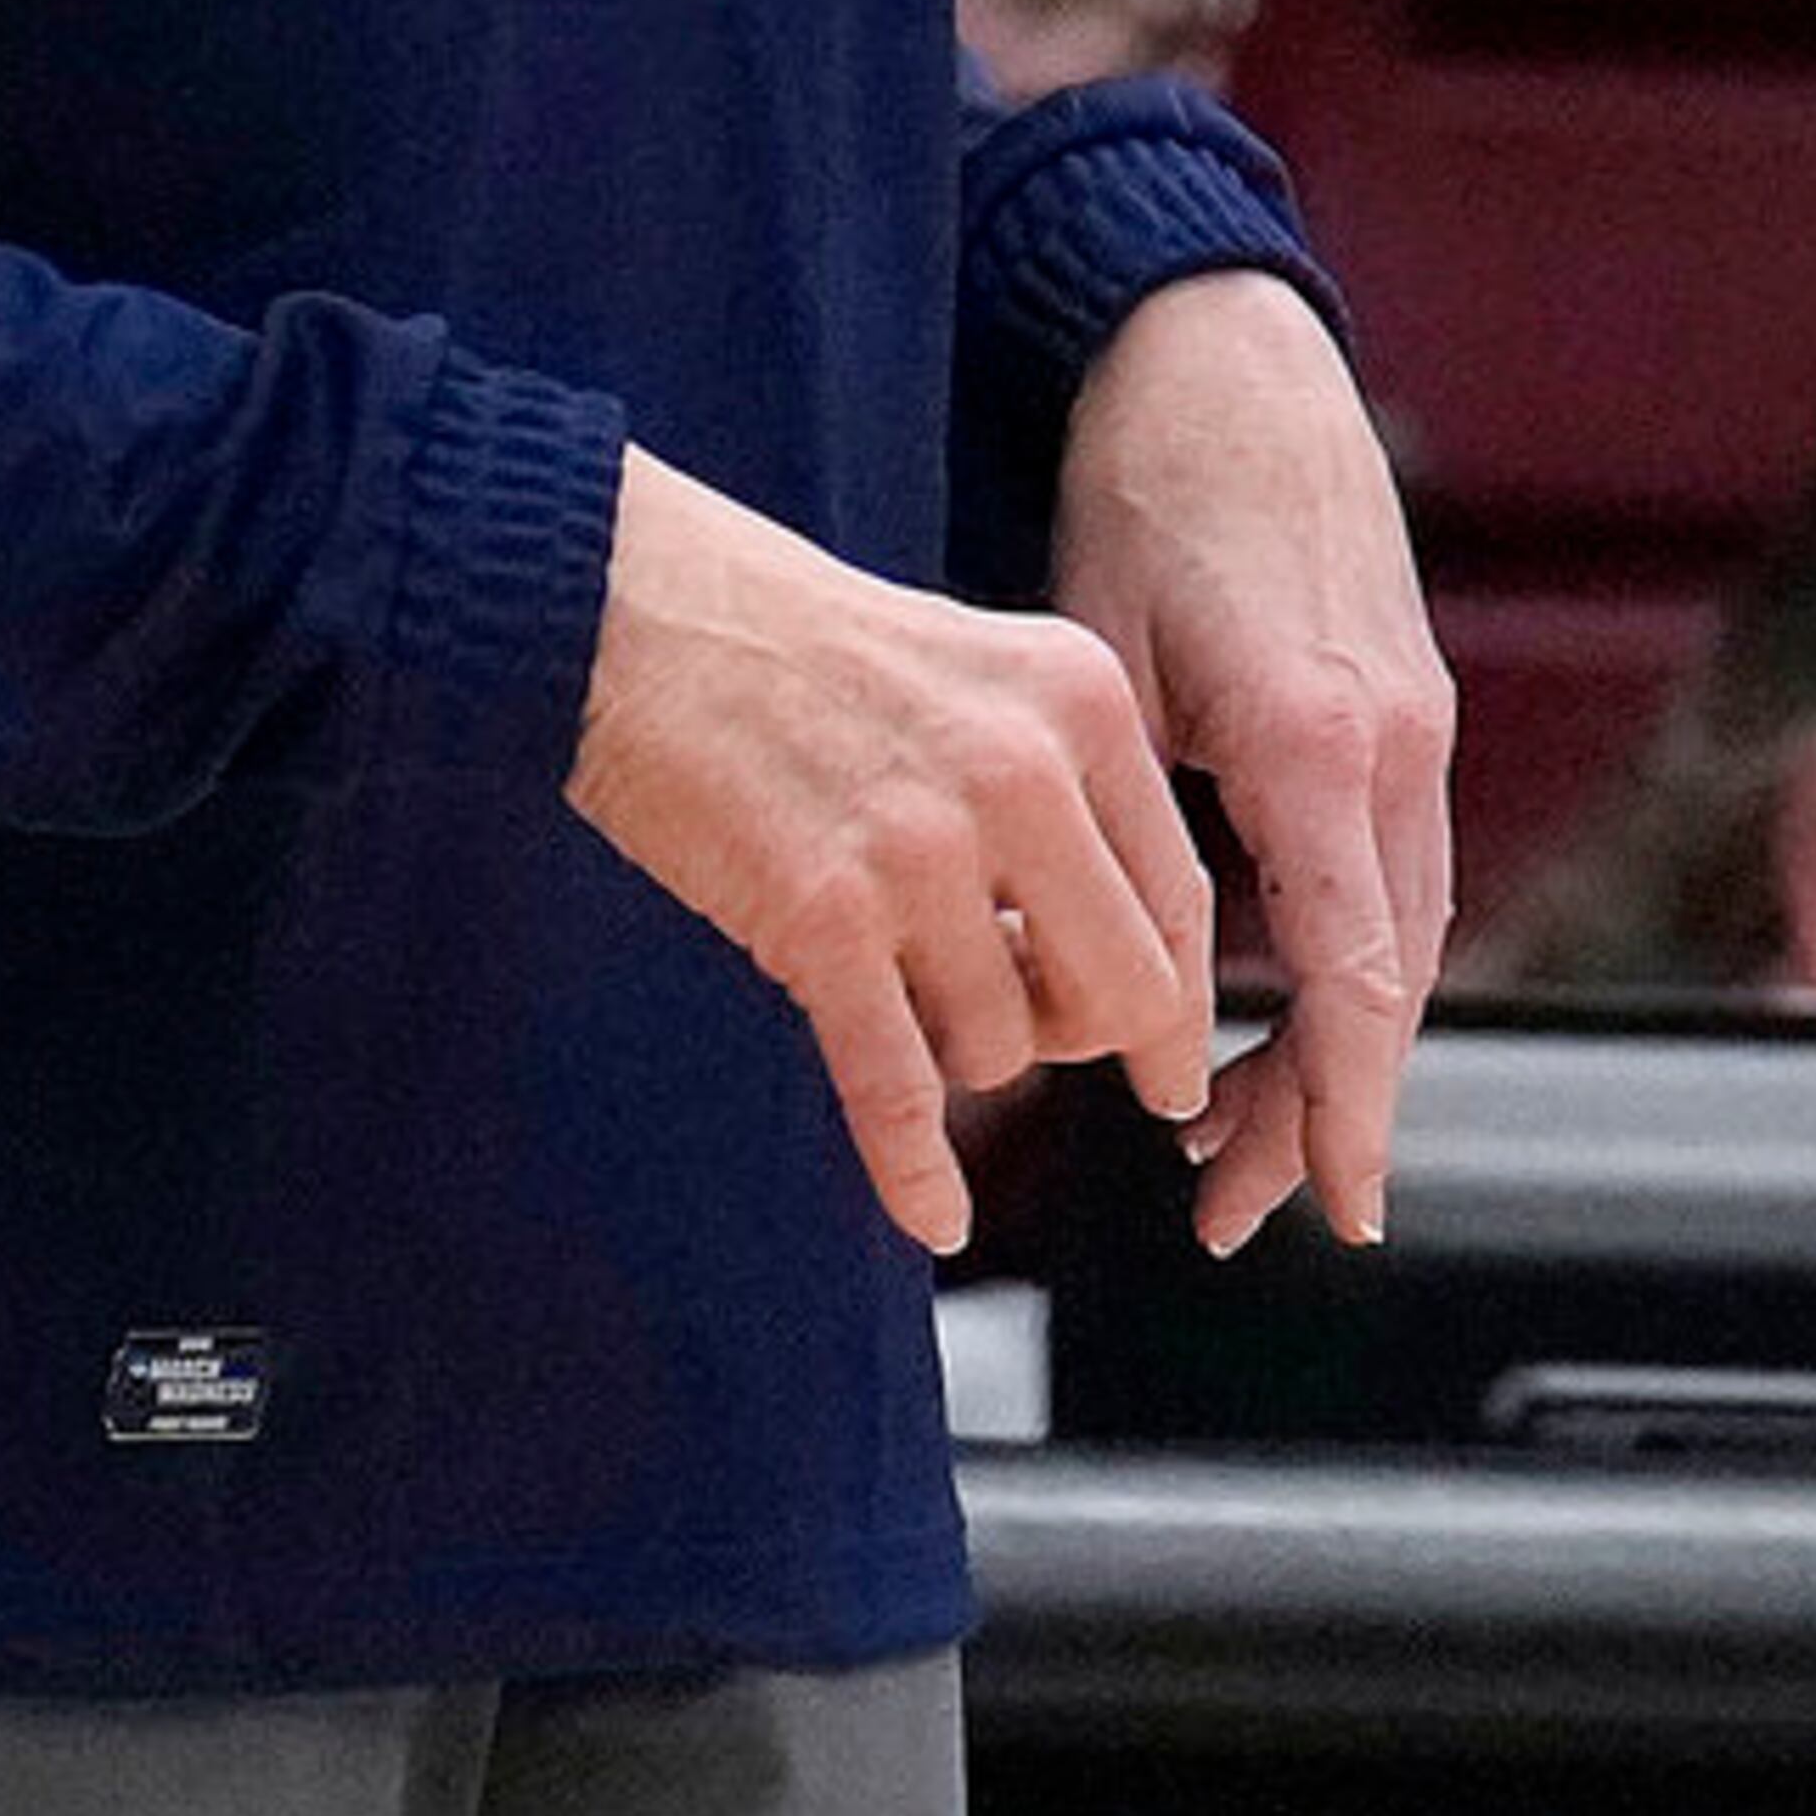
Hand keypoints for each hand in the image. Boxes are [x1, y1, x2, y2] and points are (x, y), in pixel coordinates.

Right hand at [567, 444, 1216, 1256]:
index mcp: (1078, 698)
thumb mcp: (977, 671)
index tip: (1163, 1063)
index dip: (1175, 1000)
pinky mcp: (820, 913)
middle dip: (1090, 1044)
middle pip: (1127, 993)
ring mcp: (920, 846)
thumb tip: (1121, 974)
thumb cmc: (801, 642)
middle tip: (1047, 1051)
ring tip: (902, 989)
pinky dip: (917, 1170)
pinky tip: (933, 1214)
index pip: (1180, 897)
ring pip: (1004, 1047)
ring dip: (963, 1056)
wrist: (635, 602)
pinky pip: (898, 1088)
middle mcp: (1022, 771)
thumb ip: (1062, 793)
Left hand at [1048, 273, 1453, 1262]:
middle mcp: (1390, 744)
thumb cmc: (1146, 488)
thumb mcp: (1100, 650)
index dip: (1345, 1106)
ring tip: (1222, 1135)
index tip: (1331, 1212)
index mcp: (1313, 739)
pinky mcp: (1402, 704)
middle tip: (1227, 1211)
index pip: (1356, 974)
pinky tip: (1256, 1003)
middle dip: (1320, 1108)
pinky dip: (1338, 957)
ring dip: (1329, 1043)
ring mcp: (1412, 723)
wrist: (1229, 352)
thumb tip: (1098, 967)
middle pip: (1388, 981)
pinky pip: (1387, 868)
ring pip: (1397, 933)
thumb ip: (1121, 809)